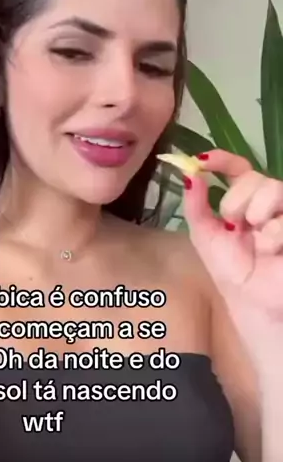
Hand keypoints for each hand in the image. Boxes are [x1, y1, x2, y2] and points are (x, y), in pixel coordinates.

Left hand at [183, 149, 282, 321]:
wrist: (251, 300)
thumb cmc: (231, 271)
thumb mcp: (205, 236)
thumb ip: (196, 205)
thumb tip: (189, 174)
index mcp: (243, 202)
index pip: (238, 169)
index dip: (223, 160)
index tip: (203, 162)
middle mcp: (267, 202)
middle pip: (254, 177)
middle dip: (237, 200)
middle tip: (233, 224)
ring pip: (273, 188)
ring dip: (257, 214)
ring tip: (257, 242)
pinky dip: (273, 236)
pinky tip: (273, 252)